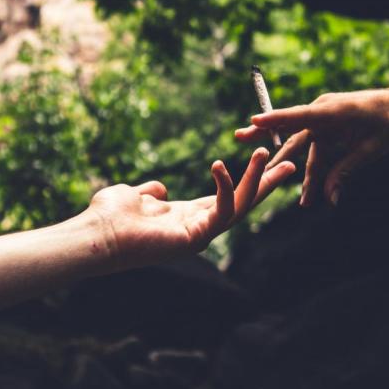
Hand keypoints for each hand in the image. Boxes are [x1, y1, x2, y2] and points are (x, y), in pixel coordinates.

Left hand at [85, 148, 295, 268]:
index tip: (267, 162)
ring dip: (256, 179)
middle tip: (291, 163)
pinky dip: (225, 186)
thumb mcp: (135, 195)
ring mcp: (200, 235)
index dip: (248, 181)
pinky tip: (220, 165)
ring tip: (264, 151)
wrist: (97, 236)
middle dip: (267, 183)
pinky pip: (222, 210)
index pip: (227, 198)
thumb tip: (159, 189)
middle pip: (243, 203)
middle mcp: (199, 228)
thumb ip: (151, 192)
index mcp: (188, 218)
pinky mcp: (196, 238)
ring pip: (240, 205)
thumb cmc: (108, 218)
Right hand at [234, 86, 388, 205]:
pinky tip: (311, 193)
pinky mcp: (328, 129)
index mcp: (333, 111)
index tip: (254, 121)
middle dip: (263, 135)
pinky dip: (313, 171)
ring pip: (302, 149)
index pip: (299, 117)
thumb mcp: (370, 151)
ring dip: (293, 171)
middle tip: (239, 136)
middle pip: (289, 129)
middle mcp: (323, 113)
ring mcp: (324, 121)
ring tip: (269, 185)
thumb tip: (330, 199)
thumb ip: (345, 171)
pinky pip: (315, 152)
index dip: (276, 120)